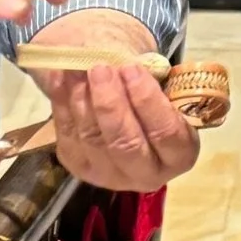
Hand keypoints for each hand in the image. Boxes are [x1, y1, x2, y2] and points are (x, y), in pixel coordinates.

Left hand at [20, 23, 201, 193]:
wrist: (124, 106)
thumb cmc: (150, 94)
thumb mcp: (161, 85)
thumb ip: (147, 80)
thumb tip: (119, 64)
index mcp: (179, 155)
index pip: (166, 133)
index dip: (147, 100)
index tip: (131, 68)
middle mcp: (147, 174)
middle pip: (125, 144)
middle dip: (110, 104)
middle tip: (100, 69)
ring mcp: (110, 175)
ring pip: (92, 139)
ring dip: (82, 98)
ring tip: (77, 67)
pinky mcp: (79, 167)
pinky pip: (68, 135)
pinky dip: (61, 102)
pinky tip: (61, 76)